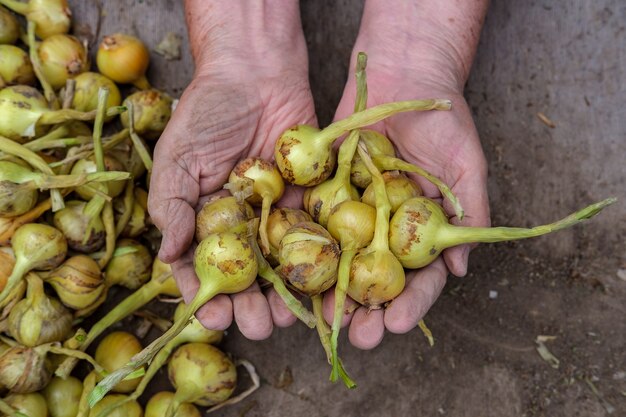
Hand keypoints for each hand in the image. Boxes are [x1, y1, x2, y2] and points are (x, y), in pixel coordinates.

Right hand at [148, 0, 313, 339]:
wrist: (257, 72)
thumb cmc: (208, 111)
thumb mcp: (178, 157)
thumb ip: (171, 205)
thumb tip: (170, 256)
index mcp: (206, 219)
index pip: (201, 265)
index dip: (203, 293)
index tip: (211, 314)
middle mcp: (242, 223)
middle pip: (245, 275)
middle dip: (249, 305)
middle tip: (256, 325)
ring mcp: (277, 214)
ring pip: (281, 265)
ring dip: (283, 294)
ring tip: (286, 317)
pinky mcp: (310, 200)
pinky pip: (313, 236)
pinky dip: (317, 262)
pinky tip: (319, 287)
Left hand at [323, 0, 489, 348]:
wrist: (404, 74)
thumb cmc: (443, 120)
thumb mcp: (466, 165)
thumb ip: (469, 213)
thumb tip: (462, 270)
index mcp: (423, 231)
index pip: (419, 278)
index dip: (410, 303)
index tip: (396, 323)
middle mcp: (388, 229)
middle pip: (378, 280)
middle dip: (368, 311)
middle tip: (357, 335)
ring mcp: (356, 214)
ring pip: (342, 263)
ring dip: (334, 294)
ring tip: (326, 320)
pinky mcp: (327, 195)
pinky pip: (316, 226)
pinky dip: (307, 252)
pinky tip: (297, 276)